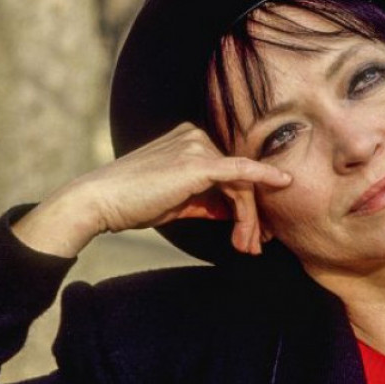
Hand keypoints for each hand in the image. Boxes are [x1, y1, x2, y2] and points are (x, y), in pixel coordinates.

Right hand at [12, 123, 291, 256]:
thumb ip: (209, 200)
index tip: (255, 231)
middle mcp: (197, 137)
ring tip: (247, 246)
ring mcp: (198, 145)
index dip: (247, 203)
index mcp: (192, 141)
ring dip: (249, 218)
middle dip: (251, 215)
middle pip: (239, 178)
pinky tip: (283, 182)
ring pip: (241, 183)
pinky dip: (264, 176)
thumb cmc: (136, 201)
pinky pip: (240, 170)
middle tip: (255, 245)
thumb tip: (235, 212)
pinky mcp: (198, 161)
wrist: (101, 202)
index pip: (231, 173)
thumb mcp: (180, 200)